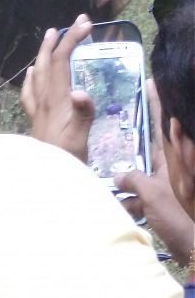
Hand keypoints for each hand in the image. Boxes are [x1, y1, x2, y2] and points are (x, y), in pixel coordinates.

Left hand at [21, 14, 94, 161]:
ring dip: (46, 52)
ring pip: (39, 72)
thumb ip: (82, 115)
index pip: (63, 61)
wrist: (43, 178)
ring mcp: (38, 109)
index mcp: (56, 99)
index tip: (86, 23)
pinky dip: (33, 77)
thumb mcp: (79, 138)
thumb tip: (81, 92)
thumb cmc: (65, 160)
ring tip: (50, 37)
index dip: (72, 40)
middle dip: (59, 39)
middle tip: (72, 22)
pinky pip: (30, 91)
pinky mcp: (36, 119)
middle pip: (49, 62)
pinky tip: (32, 74)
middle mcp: (44, 99)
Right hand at [114, 81, 194, 265]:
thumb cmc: (180, 215)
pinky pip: (144, 198)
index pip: (164, 123)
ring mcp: (170, 187)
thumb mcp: (151, 193)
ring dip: (129, 184)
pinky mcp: (167, 206)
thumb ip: (132, 178)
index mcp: (174, 158)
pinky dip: (133, 203)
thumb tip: (119, 176)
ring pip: (143, 177)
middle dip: (135, 147)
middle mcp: (174, 169)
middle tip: (118, 133)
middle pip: (151, 150)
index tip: (152, 82)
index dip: (158, 103)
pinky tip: (121, 210)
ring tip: (116, 190)